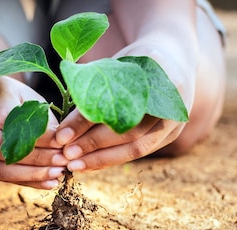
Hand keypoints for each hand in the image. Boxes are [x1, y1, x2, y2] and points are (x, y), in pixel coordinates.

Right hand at [0, 76, 67, 188]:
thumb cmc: (5, 94)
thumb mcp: (24, 94)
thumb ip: (40, 115)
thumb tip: (61, 142)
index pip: (6, 118)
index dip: (36, 133)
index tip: (62, 141)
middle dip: (34, 158)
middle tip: (62, 162)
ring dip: (29, 175)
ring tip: (57, 174)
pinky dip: (24, 181)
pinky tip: (47, 182)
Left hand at [55, 35, 195, 171]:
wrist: (173, 58)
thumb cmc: (135, 59)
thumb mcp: (115, 62)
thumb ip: (94, 85)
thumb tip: (61, 123)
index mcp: (158, 74)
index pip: (116, 104)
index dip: (86, 121)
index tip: (61, 134)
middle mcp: (172, 101)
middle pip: (130, 131)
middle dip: (93, 145)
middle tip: (65, 154)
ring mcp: (175, 121)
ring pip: (136, 148)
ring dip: (102, 159)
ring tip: (75, 164)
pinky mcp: (170, 135)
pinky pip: (139, 152)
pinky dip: (112, 159)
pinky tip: (90, 163)